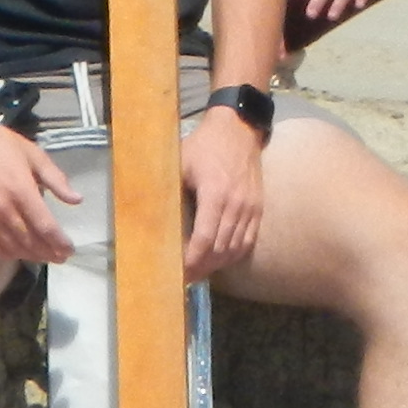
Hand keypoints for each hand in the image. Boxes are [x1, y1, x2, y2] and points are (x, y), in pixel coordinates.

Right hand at [0, 108, 79, 269]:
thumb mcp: (33, 154)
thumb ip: (56, 179)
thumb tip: (77, 200)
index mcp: (21, 190)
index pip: (45, 227)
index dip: (60, 243)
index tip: (70, 250)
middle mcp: (3, 208)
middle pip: (30, 241)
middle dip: (48, 253)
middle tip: (60, 257)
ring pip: (11, 248)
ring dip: (30, 256)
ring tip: (43, 256)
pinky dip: (6, 254)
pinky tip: (16, 253)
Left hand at [181, 108, 267, 280]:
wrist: (239, 129)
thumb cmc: (204, 146)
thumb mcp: (180, 163)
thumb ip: (170, 190)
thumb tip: (149, 216)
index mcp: (215, 193)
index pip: (204, 238)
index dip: (192, 260)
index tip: (179, 272)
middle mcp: (236, 204)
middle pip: (220, 249)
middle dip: (201, 267)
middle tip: (184, 278)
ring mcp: (250, 208)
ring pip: (235, 248)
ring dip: (217, 264)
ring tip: (199, 271)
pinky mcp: (258, 208)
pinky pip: (248, 241)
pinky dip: (233, 255)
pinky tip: (219, 260)